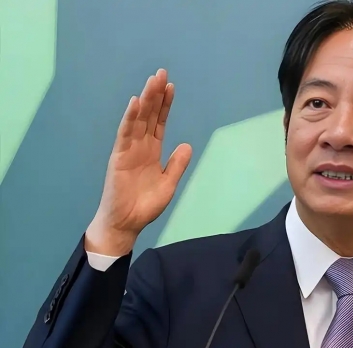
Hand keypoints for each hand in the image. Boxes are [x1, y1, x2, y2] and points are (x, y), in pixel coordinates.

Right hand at [85, 69, 191, 255]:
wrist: (126, 224)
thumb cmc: (144, 206)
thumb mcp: (168, 184)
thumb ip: (176, 165)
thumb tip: (187, 145)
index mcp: (152, 151)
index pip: (159, 122)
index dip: (165, 105)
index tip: (171, 86)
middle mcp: (140, 146)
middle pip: (149, 115)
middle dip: (155, 94)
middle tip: (162, 73)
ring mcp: (128, 150)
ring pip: (138, 120)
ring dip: (145, 100)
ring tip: (153, 81)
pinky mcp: (119, 157)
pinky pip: (125, 134)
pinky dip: (130, 118)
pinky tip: (135, 103)